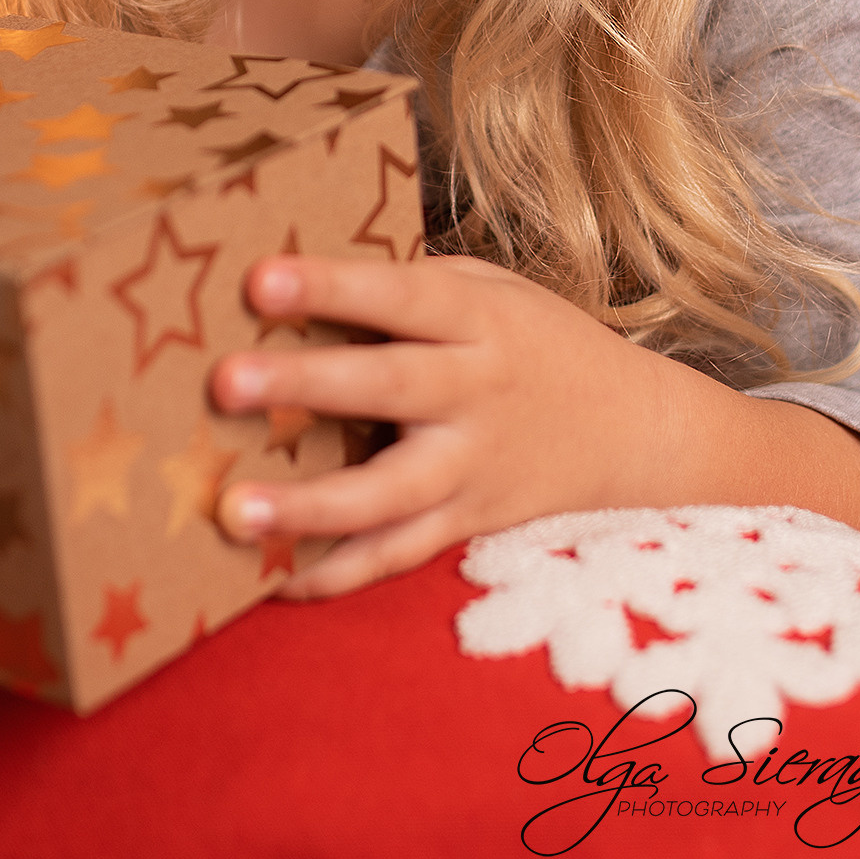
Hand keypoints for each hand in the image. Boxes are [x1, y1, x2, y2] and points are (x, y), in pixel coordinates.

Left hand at [206, 252, 658, 599]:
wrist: (633, 429)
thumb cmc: (537, 342)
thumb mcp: (491, 289)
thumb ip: (411, 290)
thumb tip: (299, 284)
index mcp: (481, 320)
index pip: (401, 297)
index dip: (333, 287)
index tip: (261, 280)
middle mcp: (477, 392)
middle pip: (390, 386)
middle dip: (307, 383)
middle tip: (226, 382)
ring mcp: (473, 466)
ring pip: (390, 492)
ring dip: (310, 505)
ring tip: (235, 512)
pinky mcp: (468, 523)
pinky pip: (399, 554)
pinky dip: (340, 573)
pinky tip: (276, 579)